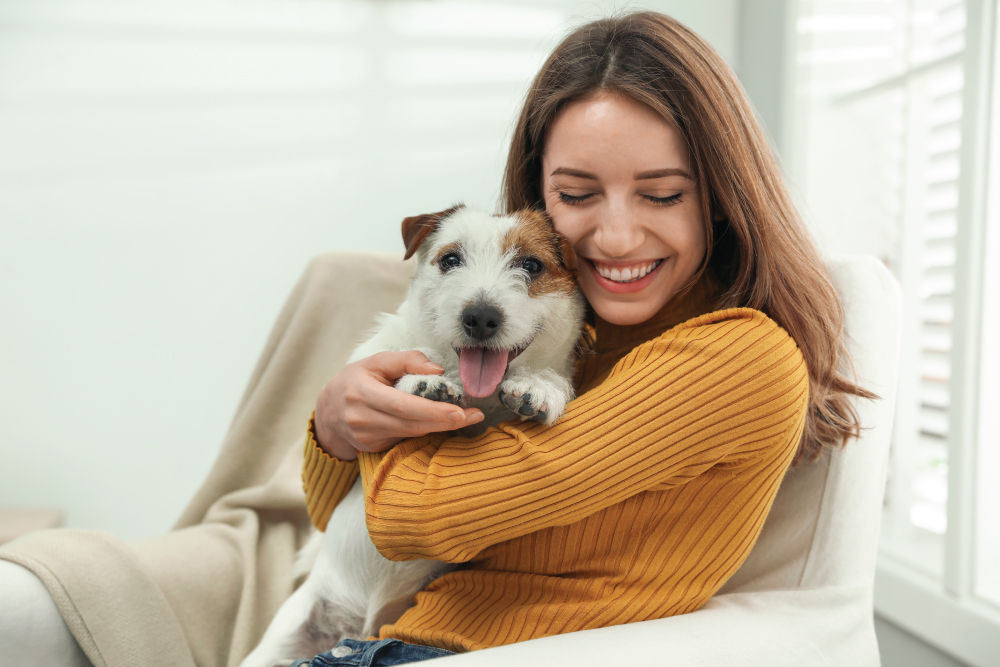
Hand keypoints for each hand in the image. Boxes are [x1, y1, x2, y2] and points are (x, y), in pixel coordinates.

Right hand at [314, 351, 483, 460]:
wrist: (327, 412)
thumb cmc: (355, 381)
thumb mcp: (375, 362)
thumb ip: (406, 360)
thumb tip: (437, 370)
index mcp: (362, 392)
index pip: (402, 406)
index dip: (432, 411)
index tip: (460, 412)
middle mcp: (362, 418)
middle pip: (411, 425)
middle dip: (445, 422)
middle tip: (473, 417)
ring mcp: (366, 437)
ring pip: (411, 434)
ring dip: (440, 427)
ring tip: (466, 418)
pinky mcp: (372, 448)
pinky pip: (404, 439)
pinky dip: (424, 431)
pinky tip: (440, 423)